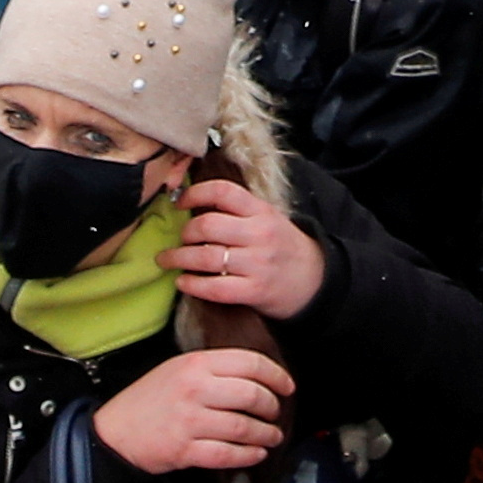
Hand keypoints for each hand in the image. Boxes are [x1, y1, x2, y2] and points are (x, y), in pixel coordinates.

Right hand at [93, 346, 296, 478]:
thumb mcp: (177, 369)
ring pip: (243, 427)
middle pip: (252, 395)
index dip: (276, 375)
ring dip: (265, 434)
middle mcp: (195, 389)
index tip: (287, 386)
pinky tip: (256, 454)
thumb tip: (255, 376)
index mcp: (196, 363)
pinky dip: (248, 455)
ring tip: (272, 436)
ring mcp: (190, 421)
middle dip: (272, 407)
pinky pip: (227, 454)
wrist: (115, 432)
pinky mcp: (185, 450)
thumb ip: (213, 368)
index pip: (250, 363)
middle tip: (276, 413)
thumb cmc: (148, 400)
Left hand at [171, 178, 323, 320]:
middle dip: (185, 233)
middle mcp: (260, 234)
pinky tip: (182, 282)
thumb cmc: (281, 247)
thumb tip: (193, 205)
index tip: (179, 203)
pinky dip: (192, 285)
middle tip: (178, 239)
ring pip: (206, 257)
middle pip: (208, 226)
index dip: (195, 193)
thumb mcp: (267, 219)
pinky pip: (214, 288)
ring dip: (179, 259)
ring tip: (168, 260)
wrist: (314, 280)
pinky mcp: (254, 291)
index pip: (223, 192)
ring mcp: (257, 264)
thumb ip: (238, 211)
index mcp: (262, 211)